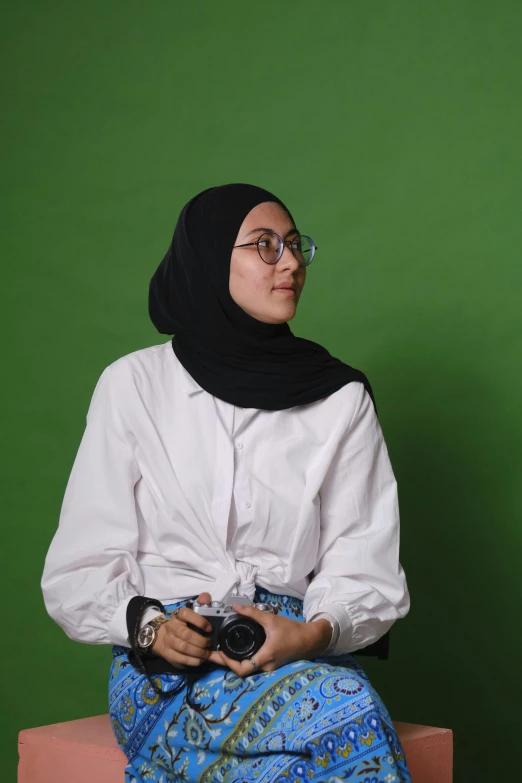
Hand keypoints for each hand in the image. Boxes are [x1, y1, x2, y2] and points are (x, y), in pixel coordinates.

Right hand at [152, 592, 212, 669]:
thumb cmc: (181, 624)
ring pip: (184, 648)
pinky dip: (192, 661)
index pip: (186, 614)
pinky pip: (180, 659)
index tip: (210, 628)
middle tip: (209, 643)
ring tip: (207, 653)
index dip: (199, 621)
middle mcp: (171, 627)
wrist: (160, 636)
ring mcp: (168, 641)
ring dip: (198, 652)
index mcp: (178, 615)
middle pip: (186, 634)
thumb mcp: (189, 613)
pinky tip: (200, 660)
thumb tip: (205, 597)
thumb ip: (200, 603)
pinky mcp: (168, 654)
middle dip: (201, 641)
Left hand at [207, 602, 332, 676]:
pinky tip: (235, 651)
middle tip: (212, 653)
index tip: (219, 652)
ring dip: (233, 662)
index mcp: (265, 657)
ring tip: (221, 651)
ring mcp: (268, 667)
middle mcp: (265, 666)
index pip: (242, 669)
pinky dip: (242, 659)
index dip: (227, 663)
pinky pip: (253, 665)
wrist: (309, 639)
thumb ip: (252, 613)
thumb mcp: (271, 620)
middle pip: (241, 670)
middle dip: (226, 663)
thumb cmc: (292, 631)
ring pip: (247, 668)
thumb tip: (235, 606)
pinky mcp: (270, 664)